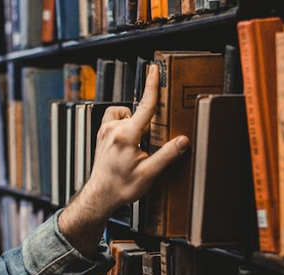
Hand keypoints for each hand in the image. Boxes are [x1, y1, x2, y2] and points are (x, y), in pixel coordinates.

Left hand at [58, 63, 189, 256]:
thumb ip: (167, 155)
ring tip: (137, 143)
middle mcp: (113, 130)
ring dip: (133, 123)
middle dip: (147, 123)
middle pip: (137, 113)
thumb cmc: (121, 187)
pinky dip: (123, 124)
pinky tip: (128, 140)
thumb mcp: (148, 173)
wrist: (100, 196)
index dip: (152, 86)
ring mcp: (105, 131)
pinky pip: (114, 120)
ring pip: (124, 114)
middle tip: (148, 143)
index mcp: (126, 136)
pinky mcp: (101, 135)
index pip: (144, 106)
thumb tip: (182, 141)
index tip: (155, 70)